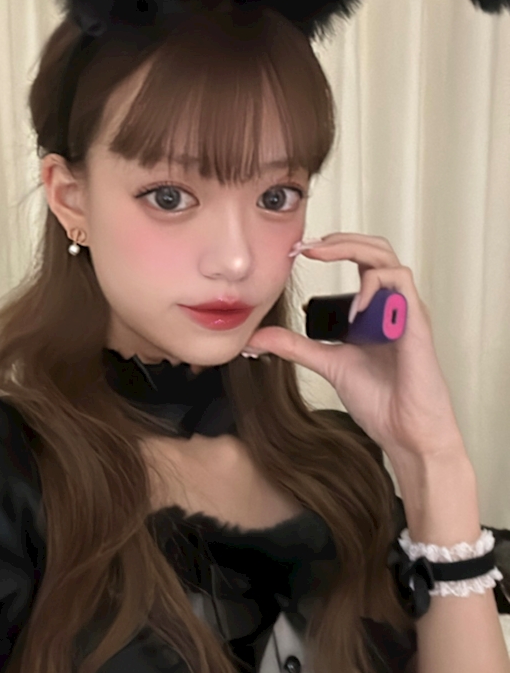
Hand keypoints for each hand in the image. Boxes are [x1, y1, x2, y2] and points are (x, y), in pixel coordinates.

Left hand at [246, 233, 465, 460]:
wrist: (405, 432)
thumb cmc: (380, 399)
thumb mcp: (326, 363)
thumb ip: (295, 346)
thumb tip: (256, 338)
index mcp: (374, 307)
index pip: (359, 258)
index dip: (331, 247)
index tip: (297, 250)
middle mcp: (393, 303)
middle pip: (374, 247)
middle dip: (340, 239)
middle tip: (306, 246)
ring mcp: (406, 311)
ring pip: (387, 257)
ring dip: (353, 250)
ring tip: (322, 257)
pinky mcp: (416, 322)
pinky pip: (400, 283)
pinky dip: (372, 286)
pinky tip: (353, 310)